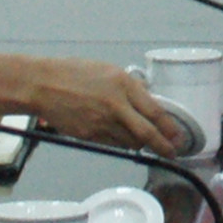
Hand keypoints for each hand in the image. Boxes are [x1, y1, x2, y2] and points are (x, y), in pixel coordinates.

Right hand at [25, 61, 178, 149]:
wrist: (43, 85)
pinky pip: (113, 144)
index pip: (155, 111)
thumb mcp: (108, 70)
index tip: (179, 136)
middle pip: (147, 134)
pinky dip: (122, 144)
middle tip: (172, 152)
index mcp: (123, 84)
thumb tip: (147, 102)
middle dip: (164, 146)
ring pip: (131, 143)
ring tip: (144, 141)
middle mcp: (116, 105)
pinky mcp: (90, 135)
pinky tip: (121, 138)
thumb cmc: (74, 73)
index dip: (170, 127)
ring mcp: (102, 123)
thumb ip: (129, 87)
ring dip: (141, 145)